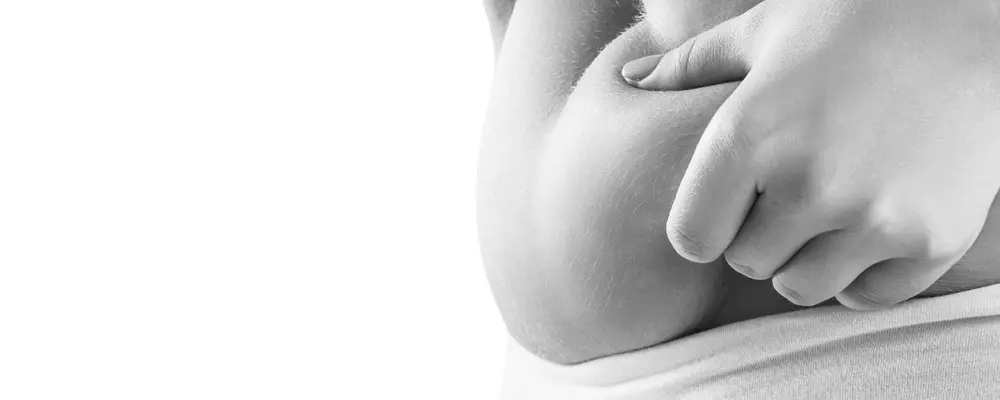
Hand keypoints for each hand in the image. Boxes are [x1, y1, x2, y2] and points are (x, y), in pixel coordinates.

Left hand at [621, 0, 999, 309]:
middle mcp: (805, 184)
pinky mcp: (930, 239)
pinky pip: (866, 296)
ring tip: (827, 210)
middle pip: (747, 262)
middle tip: (787, 195)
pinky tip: (870, 224)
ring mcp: (871, 216)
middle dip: (757, 235)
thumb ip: (692, 65)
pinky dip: (862, 274)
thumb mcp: (765, 30)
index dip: (704, 226)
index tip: (726, 207)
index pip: (691, 237)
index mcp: (748, 135)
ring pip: (801, 287)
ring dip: (805, 261)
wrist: (979, 20)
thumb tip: (629, 80)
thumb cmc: (857, 18)